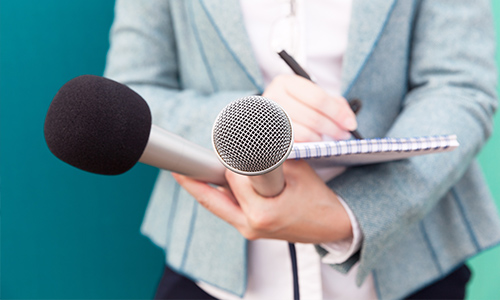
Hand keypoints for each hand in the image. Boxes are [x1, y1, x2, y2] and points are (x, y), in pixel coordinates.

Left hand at [172, 160, 352, 243]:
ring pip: (217, 205)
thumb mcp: (296, 170)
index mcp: (262, 213)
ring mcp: (248, 231)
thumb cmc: (317, 198)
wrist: (332, 226)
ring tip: (187, 170)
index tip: (203, 149)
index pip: (233, 179)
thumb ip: (270, 156)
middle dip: (194, 180)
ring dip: (204, 187)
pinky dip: (218, 195)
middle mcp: (250, 226)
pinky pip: (226, 210)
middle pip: (212, 198)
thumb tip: (248, 138)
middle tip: (176, 165)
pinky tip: (208, 182)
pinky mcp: (249, 231)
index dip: (223, 159)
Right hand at [262, 74, 356, 141]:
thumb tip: (349, 120)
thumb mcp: (313, 95)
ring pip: (305, 132)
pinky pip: (296, 143)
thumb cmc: (296, 103)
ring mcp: (269, 118)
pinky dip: (309, 144)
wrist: (268, 115)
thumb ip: (334, 104)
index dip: (337, 113)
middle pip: (313, 117)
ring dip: (321, 138)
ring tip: (327, 137)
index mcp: (286, 83)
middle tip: (344, 134)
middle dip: (333, 128)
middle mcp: (274, 98)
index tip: (350, 124)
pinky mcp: (270, 136)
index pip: (318, 98)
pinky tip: (314, 140)